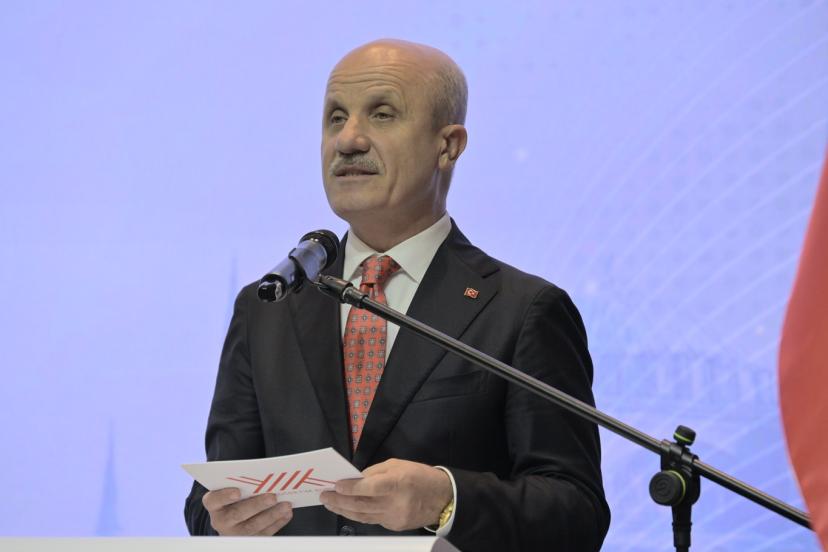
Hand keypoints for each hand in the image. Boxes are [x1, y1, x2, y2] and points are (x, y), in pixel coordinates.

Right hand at [202, 488, 292, 535]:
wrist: (235, 517)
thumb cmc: (236, 496)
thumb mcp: (233, 488)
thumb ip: (243, 483)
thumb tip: (265, 476)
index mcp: (215, 505)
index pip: (213, 500)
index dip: (224, 496)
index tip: (237, 492)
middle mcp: (222, 521)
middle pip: (237, 514)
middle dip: (257, 505)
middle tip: (273, 497)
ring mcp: (235, 533)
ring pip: (253, 526)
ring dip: (272, 514)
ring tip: (286, 504)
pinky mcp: (250, 540)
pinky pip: (264, 533)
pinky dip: (278, 522)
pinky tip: (287, 512)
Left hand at [319, 458, 451, 531]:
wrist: (442, 498)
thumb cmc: (419, 476)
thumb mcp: (398, 465)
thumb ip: (375, 472)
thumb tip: (354, 479)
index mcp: (398, 483)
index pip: (369, 488)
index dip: (351, 488)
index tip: (336, 486)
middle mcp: (395, 503)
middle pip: (361, 505)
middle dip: (339, 501)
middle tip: (325, 496)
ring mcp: (394, 518)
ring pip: (363, 516)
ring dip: (344, 510)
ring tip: (330, 504)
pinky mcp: (394, 527)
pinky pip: (372, 520)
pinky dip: (358, 514)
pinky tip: (348, 509)